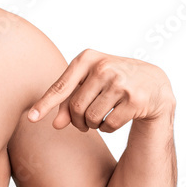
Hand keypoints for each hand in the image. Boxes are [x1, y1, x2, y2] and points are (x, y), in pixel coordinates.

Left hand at [27, 49, 173, 131]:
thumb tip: (55, 125)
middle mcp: (103, 67)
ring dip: (93, 125)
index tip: (31, 119)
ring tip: (101, 116)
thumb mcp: (89, 84)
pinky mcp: (135, 100)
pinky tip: (116, 118)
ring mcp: (121, 83)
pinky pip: (109, 126)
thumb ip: (68, 101)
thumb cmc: (113, 81)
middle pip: (75, 108)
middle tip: (84, 122)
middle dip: (77, 120)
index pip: (61, 87)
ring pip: (92, 118)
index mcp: (87, 58)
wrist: (154, 82)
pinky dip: (108, 128)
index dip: (45, 104)